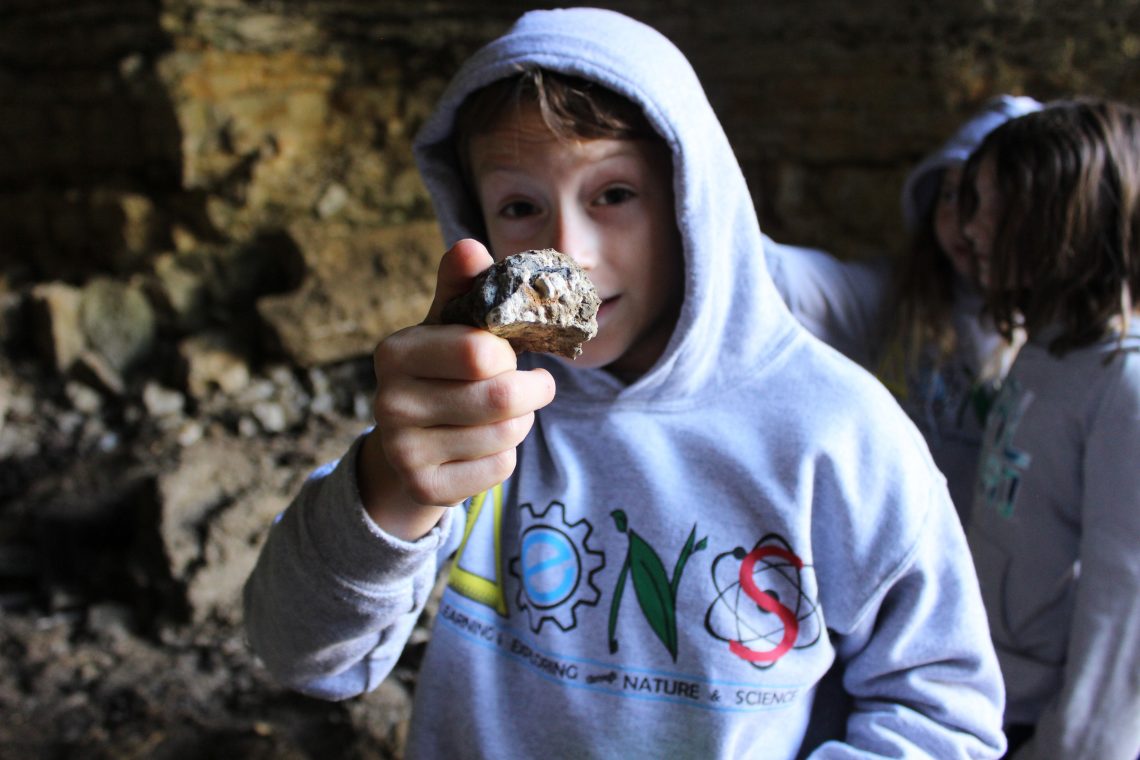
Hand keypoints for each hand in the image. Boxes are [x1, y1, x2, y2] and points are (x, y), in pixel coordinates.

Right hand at [358, 239, 555, 538]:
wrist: (407, 446)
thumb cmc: (441, 371)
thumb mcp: (447, 327)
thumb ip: (462, 287)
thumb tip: (469, 247)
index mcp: (395, 352)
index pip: (480, 352)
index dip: (509, 354)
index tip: (509, 354)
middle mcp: (389, 402)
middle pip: (502, 398)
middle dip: (532, 390)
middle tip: (533, 385)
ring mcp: (404, 451)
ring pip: (507, 435)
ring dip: (522, 422)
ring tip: (504, 413)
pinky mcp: (425, 488)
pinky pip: (499, 468)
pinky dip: (507, 455)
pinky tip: (484, 444)